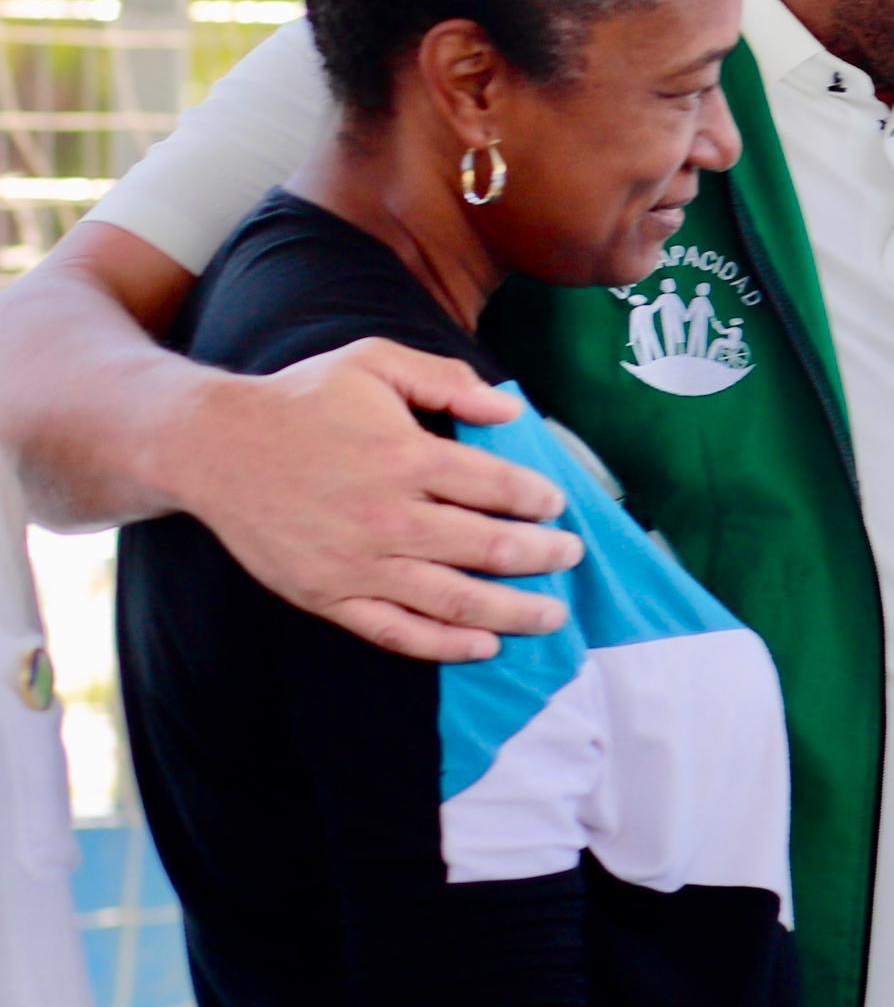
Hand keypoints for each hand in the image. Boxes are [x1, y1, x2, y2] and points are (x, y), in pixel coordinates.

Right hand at [178, 340, 579, 660]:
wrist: (210, 447)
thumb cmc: (300, 400)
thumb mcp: (371, 362)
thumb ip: (443, 378)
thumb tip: (509, 408)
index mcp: (406, 456)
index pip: (499, 487)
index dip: (540, 500)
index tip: (557, 506)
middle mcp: (388, 515)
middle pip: (490, 547)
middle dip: (543, 556)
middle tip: (570, 556)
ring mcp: (357, 563)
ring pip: (455, 599)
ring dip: (515, 611)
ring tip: (553, 615)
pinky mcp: (327, 595)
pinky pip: (397, 632)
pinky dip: (446, 644)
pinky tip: (484, 644)